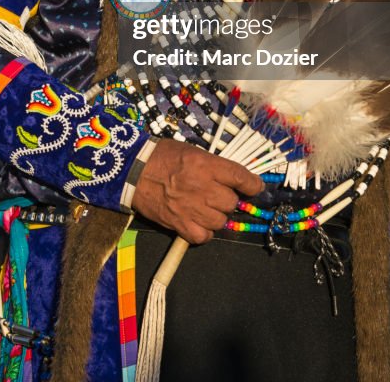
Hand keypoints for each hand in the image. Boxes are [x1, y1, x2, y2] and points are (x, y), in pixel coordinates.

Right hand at [131, 139, 263, 244]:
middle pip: (232, 202)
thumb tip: (231, 178)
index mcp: (206, 165)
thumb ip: (212, 165)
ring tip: (207, 209)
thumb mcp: (192, 152)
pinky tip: (199, 223)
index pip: (240, 177)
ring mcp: (191, 209)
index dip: (253, 184)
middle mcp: (202, 188)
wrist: (134, 171)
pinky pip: (204, 236)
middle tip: (219, 195)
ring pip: (220, 221)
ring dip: (217, 216)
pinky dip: (205, 232)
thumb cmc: (163, 156)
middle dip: (228, 200)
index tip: (255, 187)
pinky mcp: (179, 224)